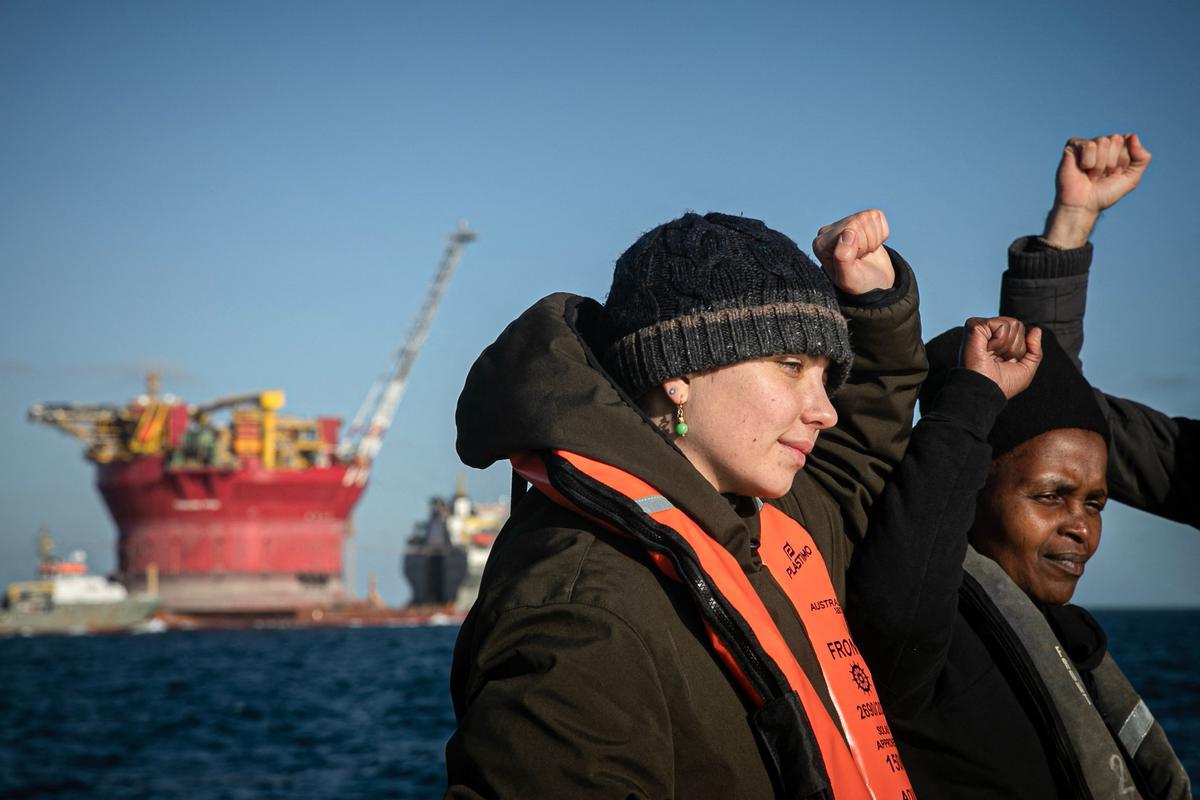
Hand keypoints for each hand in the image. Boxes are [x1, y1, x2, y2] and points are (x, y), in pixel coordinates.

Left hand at [812, 209, 893, 293]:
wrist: (874, 284)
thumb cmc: (859, 283)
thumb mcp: (849, 278)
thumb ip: (843, 258)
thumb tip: (847, 232)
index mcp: (821, 244)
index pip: (850, 229)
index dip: (860, 245)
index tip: (856, 259)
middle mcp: (828, 231)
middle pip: (859, 220)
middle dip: (868, 241)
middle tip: (861, 257)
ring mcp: (843, 223)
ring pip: (869, 216)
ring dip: (874, 237)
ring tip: (865, 252)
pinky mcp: (858, 219)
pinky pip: (877, 215)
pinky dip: (880, 232)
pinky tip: (870, 245)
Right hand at [960, 316, 1041, 399]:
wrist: (985, 391)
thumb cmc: (1002, 384)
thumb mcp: (1026, 369)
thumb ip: (1035, 350)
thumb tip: (1036, 330)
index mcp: (997, 342)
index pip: (1020, 331)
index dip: (1019, 348)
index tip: (1006, 362)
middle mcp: (988, 334)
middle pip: (1017, 325)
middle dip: (1015, 346)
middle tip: (998, 359)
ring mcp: (981, 329)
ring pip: (1012, 323)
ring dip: (1007, 345)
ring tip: (992, 355)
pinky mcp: (975, 326)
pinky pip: (1002, 325)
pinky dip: (1000, 341)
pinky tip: (987, 350)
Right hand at [1043, 132, 1151, 248]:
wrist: (1083, 206)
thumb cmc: (1104, 194)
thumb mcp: (1131, 179)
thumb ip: (1142, 158)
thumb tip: (1133, 136)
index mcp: (1117, 149)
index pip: (1129, 141)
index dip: (1123, 160)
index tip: (1115, 173)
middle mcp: (1103, 144)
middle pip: (1116, 139)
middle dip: (1111, 161)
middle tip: (1102, 175)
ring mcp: (1087, 144)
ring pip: (1102, 142)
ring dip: (1098, 165)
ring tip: (1091, 175)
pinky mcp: (1073, 146)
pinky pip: (1089, 145)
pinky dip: (1087, 161)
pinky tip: (1082, 169)